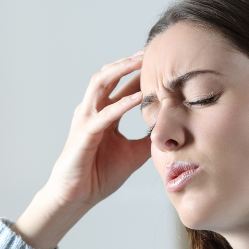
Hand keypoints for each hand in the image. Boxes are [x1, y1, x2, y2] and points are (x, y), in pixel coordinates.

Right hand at [12, 51, 148, 248]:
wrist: (77, 197)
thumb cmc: (99, 175)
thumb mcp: (134, 154)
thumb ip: (149, 139)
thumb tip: (172, 132)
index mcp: (104, 114)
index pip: (121, 85)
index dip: (139, 73)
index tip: (161, 61)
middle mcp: (92, 111)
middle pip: (109, 76)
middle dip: (129, 62)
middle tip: (151, 51)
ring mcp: (85, 120)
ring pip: (100, 84)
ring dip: (121, 71)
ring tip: (141, 62)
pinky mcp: (83, 135)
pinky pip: (103, 115)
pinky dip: (120, 105)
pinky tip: (137, 98)